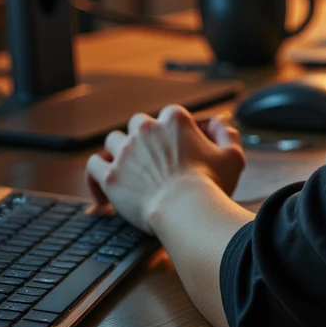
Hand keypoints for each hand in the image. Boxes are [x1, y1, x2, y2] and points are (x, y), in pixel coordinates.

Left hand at [84, 105, 244, 234]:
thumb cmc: (212, 185)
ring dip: (118, 152)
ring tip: (126, 170)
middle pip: (137, 124)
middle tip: (150, 160)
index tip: (175, 147)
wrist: (187, 211)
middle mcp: (147, 129)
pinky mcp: (111, 176)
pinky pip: (93, 166)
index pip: (168, 115)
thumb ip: (226, 134)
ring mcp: (126, 151)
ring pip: (113, 141)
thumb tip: (219, 122)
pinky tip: (102, 190)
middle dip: (142, 138)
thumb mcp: (232, 156)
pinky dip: (96, 176)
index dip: (171, 131)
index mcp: (174, 120)